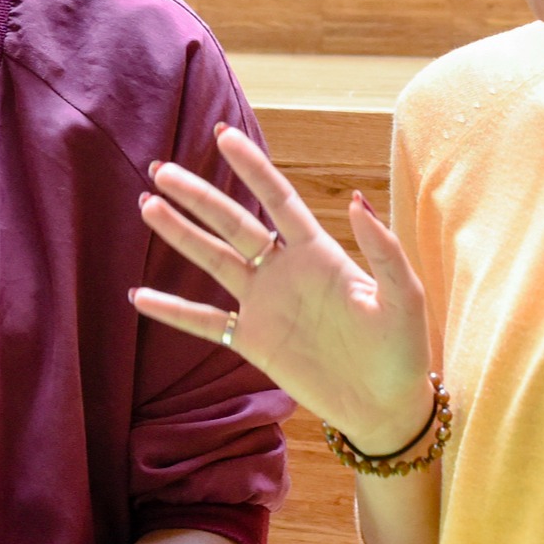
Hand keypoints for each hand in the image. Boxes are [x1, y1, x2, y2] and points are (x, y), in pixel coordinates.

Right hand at [129, 124, 435, 446]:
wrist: (388, 407)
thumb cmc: (402, 349)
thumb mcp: (403, 296)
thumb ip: (382, 249)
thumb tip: (357, 199)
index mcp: (320, 253)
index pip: (279, 200)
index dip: (253, 168)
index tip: (224, 136)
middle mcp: (285, 272)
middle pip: (234, 224)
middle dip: (199, 197)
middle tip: (162, 171)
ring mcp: (265, 306)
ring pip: (214, 262)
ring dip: (181, 235)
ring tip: (147, 206)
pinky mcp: (254, 343)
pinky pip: (207, 322)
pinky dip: (174, 311)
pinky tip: (140, 297)